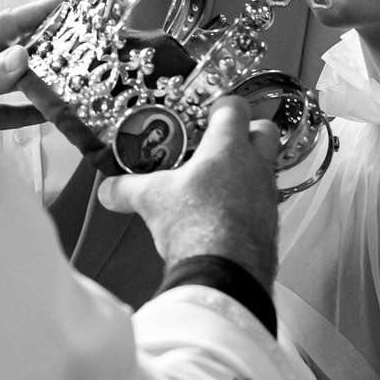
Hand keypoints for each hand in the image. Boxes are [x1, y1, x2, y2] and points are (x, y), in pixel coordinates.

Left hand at [0, 0, 65, 108]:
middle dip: (47, 43)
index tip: (68, 1)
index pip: (5, 24)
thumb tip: (21, 56)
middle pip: (15, 50)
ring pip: (15, 82)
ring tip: (75, 74)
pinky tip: (52, 112)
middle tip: (83, 40)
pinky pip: (8, 112)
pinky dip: (30, 112)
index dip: (36, 11)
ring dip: (42, 79)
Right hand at [95, 98, 280, 287]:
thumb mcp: (151, 200)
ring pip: (266, 169)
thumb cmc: (195, 224)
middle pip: (266, 131)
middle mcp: (256, 166)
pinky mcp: (270, 224)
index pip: (235, 108)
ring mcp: (268, 195)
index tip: (209, 113)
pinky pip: (264, 202)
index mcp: (228, 147)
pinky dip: (248, 203)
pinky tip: (224, 217)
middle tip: (221, 144)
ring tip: (218, 185)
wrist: (225, 273)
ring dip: (247, 171)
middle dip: (248, 131)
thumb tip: (108, 191)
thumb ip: (127, 189)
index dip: (222, 106)